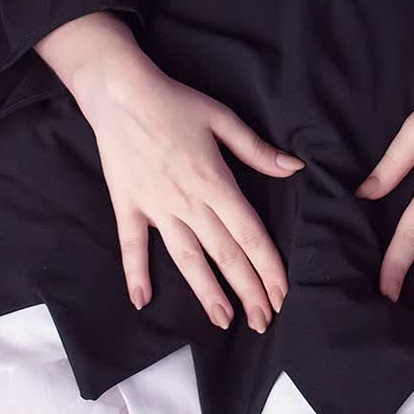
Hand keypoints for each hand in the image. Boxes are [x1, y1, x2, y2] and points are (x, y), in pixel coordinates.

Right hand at [78, 59, 300, 333]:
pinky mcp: (127, 206)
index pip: (250, 235)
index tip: (283, 295)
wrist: (120, 92)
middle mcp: (188, 203)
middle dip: (247, 291)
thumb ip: (257, 150)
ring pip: (186, 259)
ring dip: (206, 292)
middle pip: (224, 255)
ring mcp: (155, 208)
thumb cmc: (174, 101)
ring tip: (222, 321)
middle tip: (263, 322)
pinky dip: (135, 274)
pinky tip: (141, 301)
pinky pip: (133, 246)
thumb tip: (293, 168)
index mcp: (215, 182)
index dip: (269, 268)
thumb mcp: (222, 118)